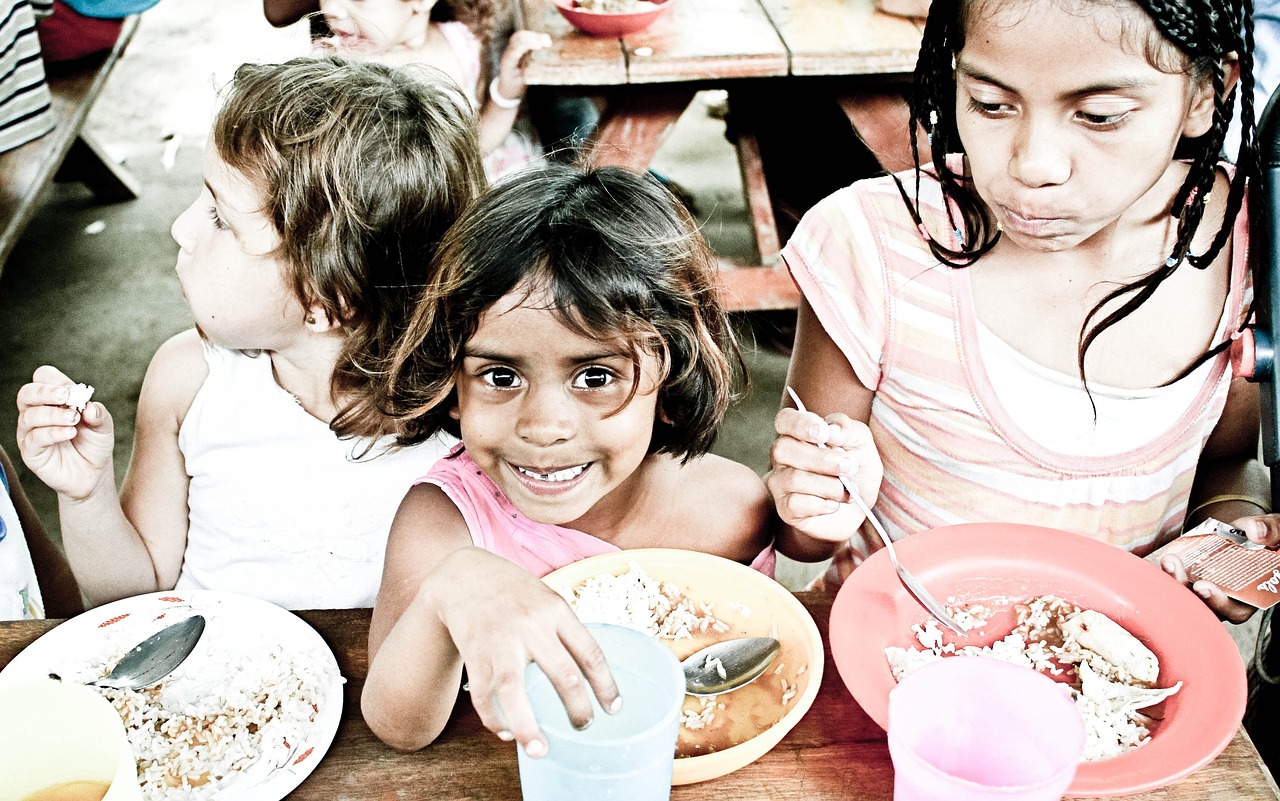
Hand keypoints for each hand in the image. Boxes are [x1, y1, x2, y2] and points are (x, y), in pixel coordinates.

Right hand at [15, 365, 114, 500]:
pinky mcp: (30, 452)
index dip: (56, 380)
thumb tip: (89, 406)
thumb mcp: (103, 425)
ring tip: (75, 419)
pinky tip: (70, 433)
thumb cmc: (94, 443)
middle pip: (27, 393)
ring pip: (29, 416)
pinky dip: (53, 433)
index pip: (42, 378)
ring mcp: (30, 432)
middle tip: (67, 396)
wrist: (93, 473)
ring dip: (53, 414)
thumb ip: (98, 413)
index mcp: (52, 400)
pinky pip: (34, 438)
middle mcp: (36, 413)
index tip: (74, 390)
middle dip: (46, 392)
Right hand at [434, 549, 620, 756]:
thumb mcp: (546, 597)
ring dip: (528, 726)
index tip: (615, 710)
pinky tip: (507, 732)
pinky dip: (495, 719)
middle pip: (563, 675)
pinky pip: (484, 695)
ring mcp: (500, 641)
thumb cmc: (512, 591)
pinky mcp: (474, 653)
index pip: (590, 652)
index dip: (606, 685)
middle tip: (583, 727)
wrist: (462, 574)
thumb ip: (564, 630)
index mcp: (556, 610)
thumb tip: (587, 674)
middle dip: (578, 709)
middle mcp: (531, 625)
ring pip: (514, 690)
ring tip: (540, 750)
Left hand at [493, 30, 552, 102]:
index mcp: (508, 60)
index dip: (528, 45)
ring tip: (547, 39)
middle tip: (548, 41)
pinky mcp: (514, 45)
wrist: (506, 84)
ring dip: (534, 35)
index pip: (516, 48)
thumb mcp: (522, 82)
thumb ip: (530, 76)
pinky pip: (521, 37)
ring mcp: (510, 47)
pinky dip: (532, 36)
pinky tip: (541, 38)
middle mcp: (508, 51)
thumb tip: (544, 71)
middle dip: (533, 37)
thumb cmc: (515, 84)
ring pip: (520, 35)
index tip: (540, 46)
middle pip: (518, 38)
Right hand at [766, 406, 883, 544]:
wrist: (856, 510)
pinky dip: (821, 505)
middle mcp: (783, 456)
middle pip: (784, 449)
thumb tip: (831, 429)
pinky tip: (834, 505)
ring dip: (829, 485)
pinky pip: (795, 504)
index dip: (800, 424)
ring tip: (849, 490)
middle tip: (849, 466)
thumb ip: (849, 429)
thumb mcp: (862, 445)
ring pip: (794, 478)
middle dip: (821, 458)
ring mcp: (780, 483)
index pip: (785, 420)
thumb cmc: (855, 472)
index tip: (823, 434)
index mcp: (798, 434)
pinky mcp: (785, 509)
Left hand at [1158, 512, 1279, 623]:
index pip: (1236, 610)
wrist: (1251, 531)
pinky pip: (1176, 582)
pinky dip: (1167, 573)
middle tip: (1174, 570)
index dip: (1219, 602)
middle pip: (1205, 607)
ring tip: (1167, 560)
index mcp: (1253, 596)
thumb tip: (1255, 531)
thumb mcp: (1277, 530)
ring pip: (1187, 597)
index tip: (1203, 586)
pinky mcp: (1193, 578)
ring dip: (1172, 581)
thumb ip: (1270, 531)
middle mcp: (1228, 599)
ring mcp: (1208, 590)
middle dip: (1185, 590)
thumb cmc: (1268, 536)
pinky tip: (1161, 559)